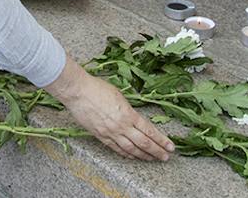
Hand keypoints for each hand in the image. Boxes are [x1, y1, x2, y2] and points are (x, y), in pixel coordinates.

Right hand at [45, 59, 174, 161]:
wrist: (78, 92)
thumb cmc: (97, 88)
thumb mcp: (120, 95)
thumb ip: (129, 110)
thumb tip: (135, 118)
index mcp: (128, 114)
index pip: (149, 131)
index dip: (161, 140)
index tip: (170, 146)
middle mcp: (121, 126)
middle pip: (143, 143)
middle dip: (156, 151)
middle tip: (165, 157)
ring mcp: (110, 133)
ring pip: (131, 149)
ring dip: (143, 156)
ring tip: (152, 159)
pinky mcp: (100, 136)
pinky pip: (116, 148)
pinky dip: (126, 154)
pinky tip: (132, 157)